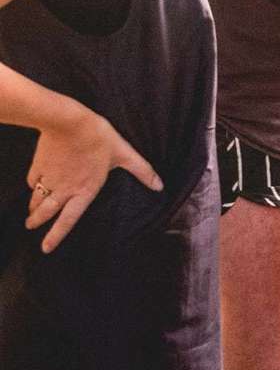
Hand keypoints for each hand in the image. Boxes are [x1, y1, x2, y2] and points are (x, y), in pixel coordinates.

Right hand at [25, 103, 161, 251]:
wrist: (68, 120)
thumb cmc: (98, 137)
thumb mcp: (124, 154)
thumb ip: (142, 170)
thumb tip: (160, 186)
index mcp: (84, 190)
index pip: (68, 220)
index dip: (56, 235)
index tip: (46, 248)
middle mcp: (64, 189)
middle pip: (46, 212)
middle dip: (37, 222)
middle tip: (30, 227)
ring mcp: (49, 177)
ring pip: (37, 198)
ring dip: (33, 208)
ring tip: (30, 214)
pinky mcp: (38, 164)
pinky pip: (32, 180)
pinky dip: (32, 186)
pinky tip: (33, 185)